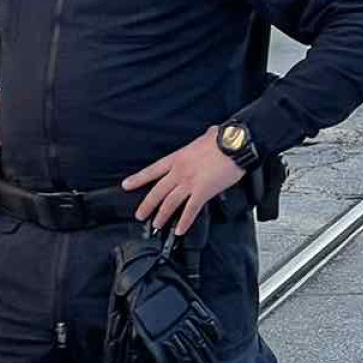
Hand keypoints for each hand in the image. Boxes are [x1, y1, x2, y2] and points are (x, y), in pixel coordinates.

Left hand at [123, 127, 246, 235]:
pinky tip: (180, 230)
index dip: (138, 179)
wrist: (235, 144)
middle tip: (140, 215)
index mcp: (178, 158)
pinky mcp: (203, 192)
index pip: (152, 170)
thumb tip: (210, 132)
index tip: (127, 185)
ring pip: (170, 203)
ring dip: (162, 216)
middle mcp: (180, 171)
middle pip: (157, 191)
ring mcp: (190, 183)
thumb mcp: (208, 136)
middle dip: (146, 205)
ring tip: (157, 225)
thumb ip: (205, 137)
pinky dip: (184, 222)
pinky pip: (191, 210)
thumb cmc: (224, 139)